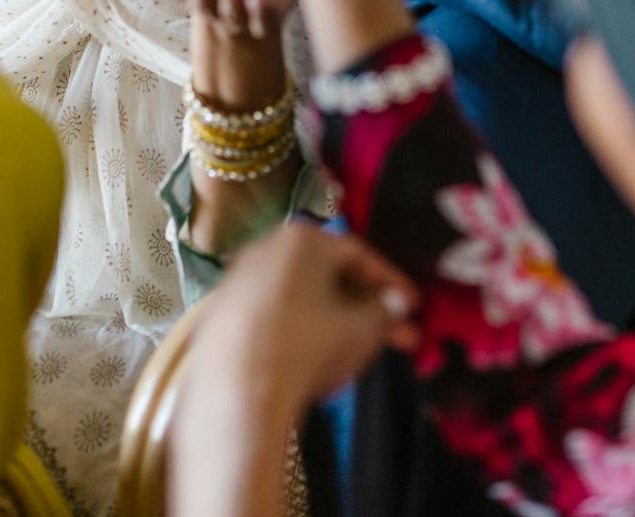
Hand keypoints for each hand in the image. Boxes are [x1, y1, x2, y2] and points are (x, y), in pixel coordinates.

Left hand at [185, 226, 418, 419]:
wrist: (236, 395)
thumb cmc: (308, 348)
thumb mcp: (362, 330)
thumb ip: (386, 311)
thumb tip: (396, 304)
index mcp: (302, 240)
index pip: (359, 254)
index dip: (391, 283)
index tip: (414, 306)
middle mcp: (265, 248)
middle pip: (327, 274)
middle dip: (365, 306)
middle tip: (396, 334)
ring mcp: (238, 281)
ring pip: (300, 295)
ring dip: (335, 318)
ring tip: (360, 347)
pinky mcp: (220, 315)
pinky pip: (273, 314)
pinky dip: (300, 328)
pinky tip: (315, 355)